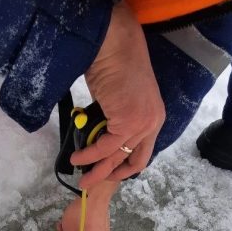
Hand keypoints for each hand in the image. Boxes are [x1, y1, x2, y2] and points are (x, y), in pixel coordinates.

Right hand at [71, 1, 164, 188]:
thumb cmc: (114, 64)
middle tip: (90, 183)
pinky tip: (77, 157)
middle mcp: (153, 122)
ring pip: (116, 156)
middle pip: (132, 160)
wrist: (115, 47)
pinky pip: (106, 146)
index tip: (108, 172)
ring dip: (95, 168)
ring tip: (79, 172)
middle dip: (109, 175)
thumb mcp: (118, 98)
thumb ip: (114, 118)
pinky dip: (89, 155)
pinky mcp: (130, 122)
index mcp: (153, 117)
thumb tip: (97, 131)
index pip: (142, 152)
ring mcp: (143, 123)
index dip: (125, 167)